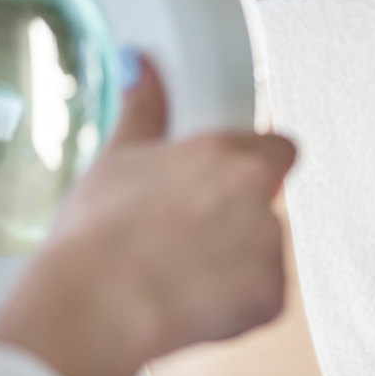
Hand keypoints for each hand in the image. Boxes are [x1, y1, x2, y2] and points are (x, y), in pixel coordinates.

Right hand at [0, 55, 295, 375]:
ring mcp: (269, 245)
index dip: (256, 166)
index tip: (229, 183)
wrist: (95, 309)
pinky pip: (263, 296)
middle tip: (190, 236)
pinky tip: (193, 302)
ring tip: (182, 273)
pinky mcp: (272, 296)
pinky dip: (238, 304)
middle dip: (239, 216)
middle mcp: (257, 192)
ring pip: (265, 250)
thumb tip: (141, 67)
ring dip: (238, 261)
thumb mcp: (117, 159)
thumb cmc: (99, 237)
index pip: (279, 148)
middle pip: (267, 202)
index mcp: (226, 153)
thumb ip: (146, 108)